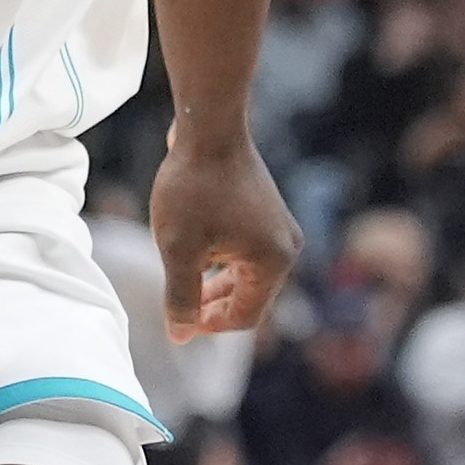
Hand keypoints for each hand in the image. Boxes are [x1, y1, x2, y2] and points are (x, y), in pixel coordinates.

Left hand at [151, 126, 298, 341]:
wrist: (208, 128)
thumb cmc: (192, 187)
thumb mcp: (179, 249)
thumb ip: (180, 298)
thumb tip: (180, 336)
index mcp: (272, 262)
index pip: (245, 316)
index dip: (209, 326)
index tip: (177, 321)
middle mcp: (287, 248)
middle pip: (250, 298)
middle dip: (213, 305)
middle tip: (177, 303)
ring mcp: (281, 229)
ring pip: (248, 276)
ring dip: (216, 283)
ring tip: (183, 277)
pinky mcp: (270, 214)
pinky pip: (248, 253)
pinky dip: (223, 261)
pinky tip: (196, 252)